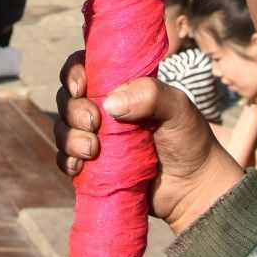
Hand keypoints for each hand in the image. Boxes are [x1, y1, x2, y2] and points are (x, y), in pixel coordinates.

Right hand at [53, 52, 245, 234]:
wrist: (194, 189)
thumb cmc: (188, 140)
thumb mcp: (178, 108)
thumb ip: (151, 95)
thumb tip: (110, 103)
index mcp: (120, 86)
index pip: (84, 67)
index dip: (73, 72)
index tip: (81, 87)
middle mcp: (103, 109)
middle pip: (67, 99)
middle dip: (73, 109)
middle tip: (94, 123)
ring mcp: (96, 138)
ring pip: (63, 129)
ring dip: (70, 137)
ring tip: (92, 150)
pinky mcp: (92, 167)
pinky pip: (65, 159)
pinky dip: (67, 161)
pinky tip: (80, 167)